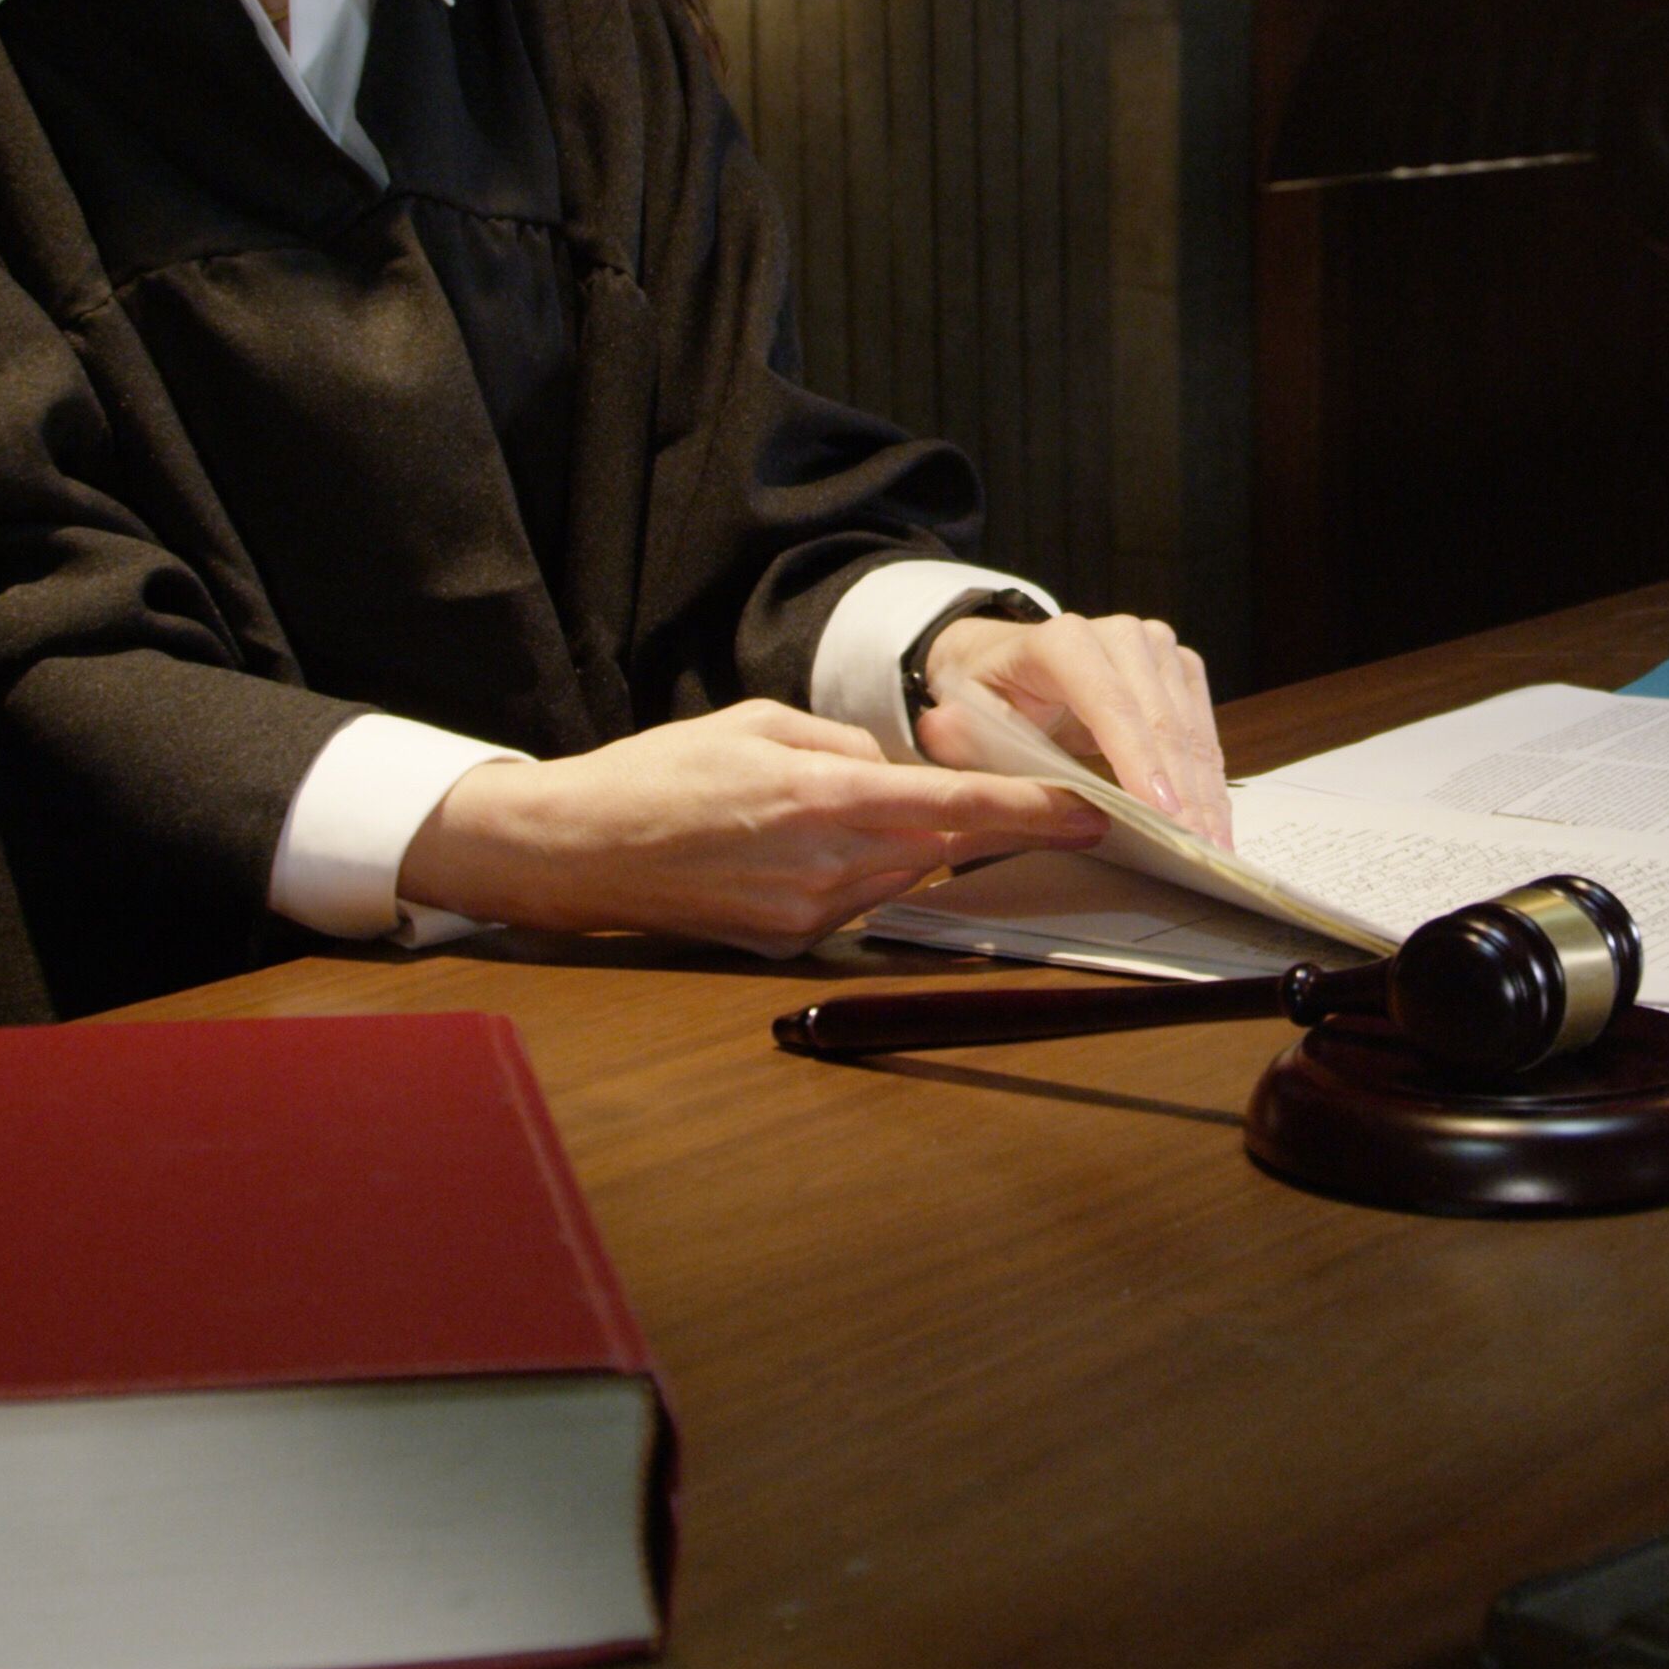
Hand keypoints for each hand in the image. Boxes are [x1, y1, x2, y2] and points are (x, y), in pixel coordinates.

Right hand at [396, 700, 1103, 955]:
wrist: (577, 850)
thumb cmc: (661, 772)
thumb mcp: (759, 723)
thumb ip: (844, 744)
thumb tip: (901, 768)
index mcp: (821, 800)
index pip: (953, 809)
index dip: (1030, 814)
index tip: (1091, 814)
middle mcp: (824, 868)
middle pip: (937, 848)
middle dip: (970, 824)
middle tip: (1007, 797)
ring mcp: (806, 918)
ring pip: (900, 877)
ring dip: (908, 846)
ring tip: (861, 812)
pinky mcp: (786, 945)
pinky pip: (855, 904)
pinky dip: (859, 873)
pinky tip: (815, 847)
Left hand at [921, 609, 1232, 848]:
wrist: (1000, 662)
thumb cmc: (984, 698)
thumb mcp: (964, 720)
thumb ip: (967, 739)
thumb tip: (946, 734)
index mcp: (1062, 640)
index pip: (1111, 703)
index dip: (1139, 759)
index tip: (1163, 814)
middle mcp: (1120, 634)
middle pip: (1162, 720)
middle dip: (1184, 791)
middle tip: (1200, 853)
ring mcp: (1156, 647)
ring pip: (1192, 728)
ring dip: (1207, 793)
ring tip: (1216, 850)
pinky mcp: (1179, 667)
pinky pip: (1203, 728)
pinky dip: (1210, 779)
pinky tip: (1214, 822)